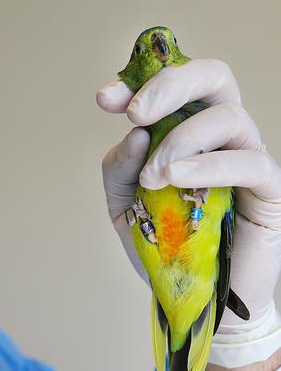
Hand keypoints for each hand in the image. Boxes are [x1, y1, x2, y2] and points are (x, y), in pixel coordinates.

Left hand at [97, 59, 280, 370]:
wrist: (193, 294)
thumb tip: (136, 135)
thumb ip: (120, 169)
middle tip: (136, 114)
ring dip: (180, 140)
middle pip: (214, 77)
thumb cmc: (163, 245)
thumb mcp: (124, 206)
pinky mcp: (268, 190)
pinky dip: (208, 165)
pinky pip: (250, 163)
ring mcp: (246, 158)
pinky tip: (175, 179)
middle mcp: (218, 137)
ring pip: (227, 116)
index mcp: (185, 131)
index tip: (105, 100)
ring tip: (153, 176)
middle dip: (170, 85)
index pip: (174, 86)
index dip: (139, 81)